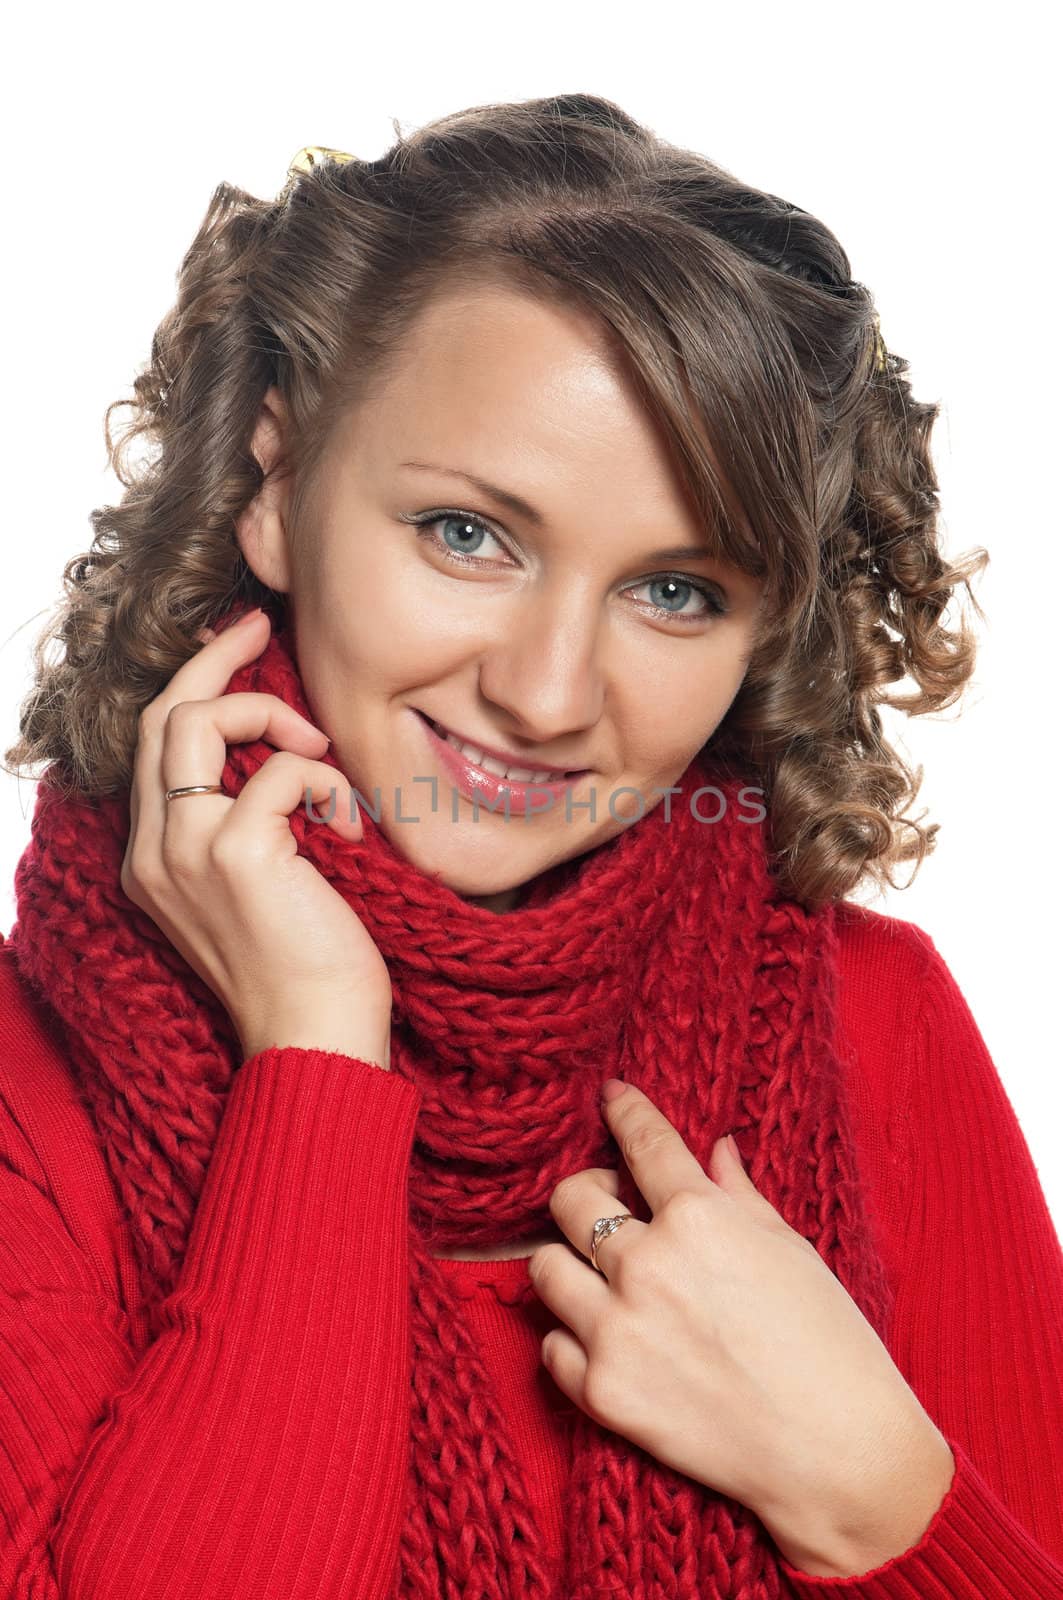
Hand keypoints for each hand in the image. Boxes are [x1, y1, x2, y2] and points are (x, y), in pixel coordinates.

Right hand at [120, 607, 392, 1065]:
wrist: (315, 1038)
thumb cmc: (306, 968)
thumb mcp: (260, 887)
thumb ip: (248, 824)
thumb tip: (283, 755)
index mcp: (153, 859)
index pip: (155, 743)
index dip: (196, 684)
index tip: (239, 647)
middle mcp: (154, 851)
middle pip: (162, 714)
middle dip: (214, 658)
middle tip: (260, 628)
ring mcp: (186, 851)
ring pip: (199, 720)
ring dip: (270, 712)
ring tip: (320, 747)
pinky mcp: (237, 854)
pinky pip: (283, 768)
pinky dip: (325, 780)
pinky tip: (349, 824)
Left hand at [526, 1080, 953, 1573]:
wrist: (841, 1457)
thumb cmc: (832, 1346)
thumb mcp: (791, 1250)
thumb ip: (739, 1194)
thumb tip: (716, 1148)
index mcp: (699, 1216)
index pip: (642, 1141)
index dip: (623, 1109)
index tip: (610, 1095)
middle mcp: (646, 1264)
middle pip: (569, 1198)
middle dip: (587, 1191)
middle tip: (612, 1205)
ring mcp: (617, 1330)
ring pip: (544, 1267)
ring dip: (569, 1264)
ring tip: (602, 1278)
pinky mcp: (603, 1392)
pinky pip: (552, 1346)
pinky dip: (572, 1339)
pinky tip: (607, 1340)